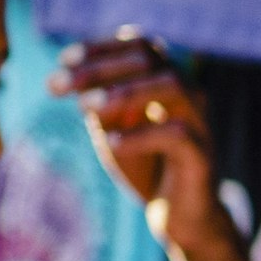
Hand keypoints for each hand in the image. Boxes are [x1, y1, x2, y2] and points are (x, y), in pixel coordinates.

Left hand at [55, 31, 236, 260]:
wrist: (179, 217)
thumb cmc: (144, 165)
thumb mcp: (111, 128)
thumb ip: (97, 104)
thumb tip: (71, 79)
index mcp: (166, 81)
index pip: (139, 43)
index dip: (100, 47)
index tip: (62, 60)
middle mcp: (188, 94)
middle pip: (150, 57)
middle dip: (99, 68)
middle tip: (57, 86)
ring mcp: (200, 123)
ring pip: (172, 85)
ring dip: (124, 91)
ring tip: (85, 107)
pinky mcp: (202, 156)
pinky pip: (175, 133)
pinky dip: (138, 135)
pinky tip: (111, 144)